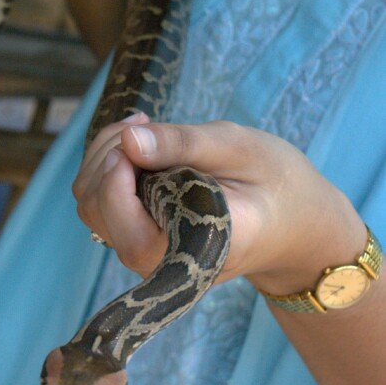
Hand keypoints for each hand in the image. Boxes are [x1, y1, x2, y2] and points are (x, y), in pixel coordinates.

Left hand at [72, 115, 366, 293]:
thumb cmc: (276, 185)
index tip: (136, 135)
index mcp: (196, 249)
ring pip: (91, 205)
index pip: (127, 229)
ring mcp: (147, 254)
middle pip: (97, 211)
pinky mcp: (140, 239)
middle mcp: (162, 262)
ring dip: (104, 157)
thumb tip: (127, 141)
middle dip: (106, 156)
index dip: (116, 180)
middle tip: (143, 122)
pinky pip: (103, 204)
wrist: (294, 225)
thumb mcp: (240, 150)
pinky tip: (140, 146)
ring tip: (143, 128)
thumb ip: (183, 145)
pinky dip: (110, 167)